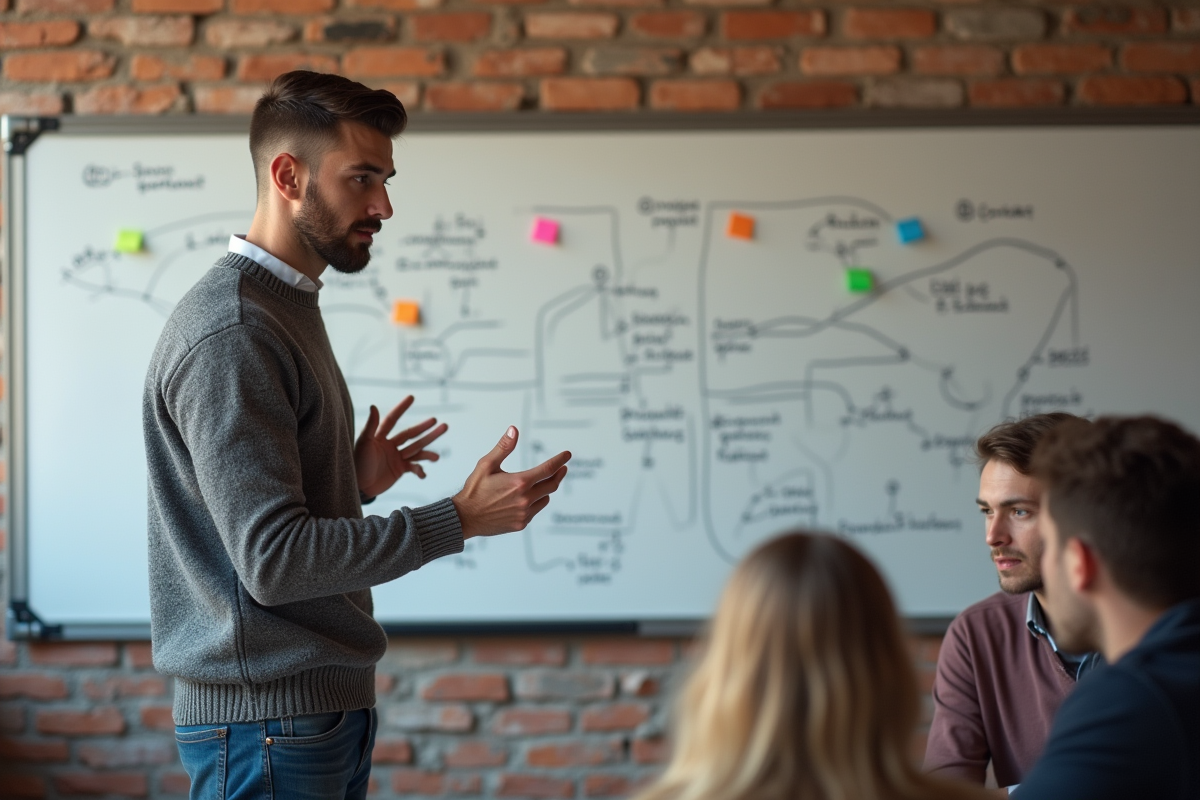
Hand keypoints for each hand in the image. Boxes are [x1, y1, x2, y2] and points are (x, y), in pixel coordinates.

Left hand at [354, 396, 447, 498]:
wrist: (359, 487)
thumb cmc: (357, 464)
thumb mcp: (364, 444)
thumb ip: (370, 426)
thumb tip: (373, 406)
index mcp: (380, 436)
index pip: (393, 419)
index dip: (401, 408)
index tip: (412, 397)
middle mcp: (390, 445)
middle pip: (411, 434)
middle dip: (425, 428)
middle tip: (438, 421)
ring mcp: (396, 457)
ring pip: (416, 450)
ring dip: (428, 451)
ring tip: (437, 456)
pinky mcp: (399, 469)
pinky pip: (414, 467)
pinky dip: (420, 471)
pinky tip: (422, 474)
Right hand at [452, 426, 570, 538]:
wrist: (464, 518)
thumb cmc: (474, 490)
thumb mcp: (486, 465)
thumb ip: (503, 447)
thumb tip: (514, 430)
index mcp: (519, 482)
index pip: (548, 469)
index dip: (559, 460)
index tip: (567, 455)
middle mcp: (525, 499)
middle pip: (552, 484)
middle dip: (559, 474)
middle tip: (562, 468)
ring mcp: (524, 513)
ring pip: (545, 498)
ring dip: (546, 489)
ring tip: (542, 483)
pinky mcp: (521, 523)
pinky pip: (535, 510)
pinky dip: (535, 502)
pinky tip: (528, 498)